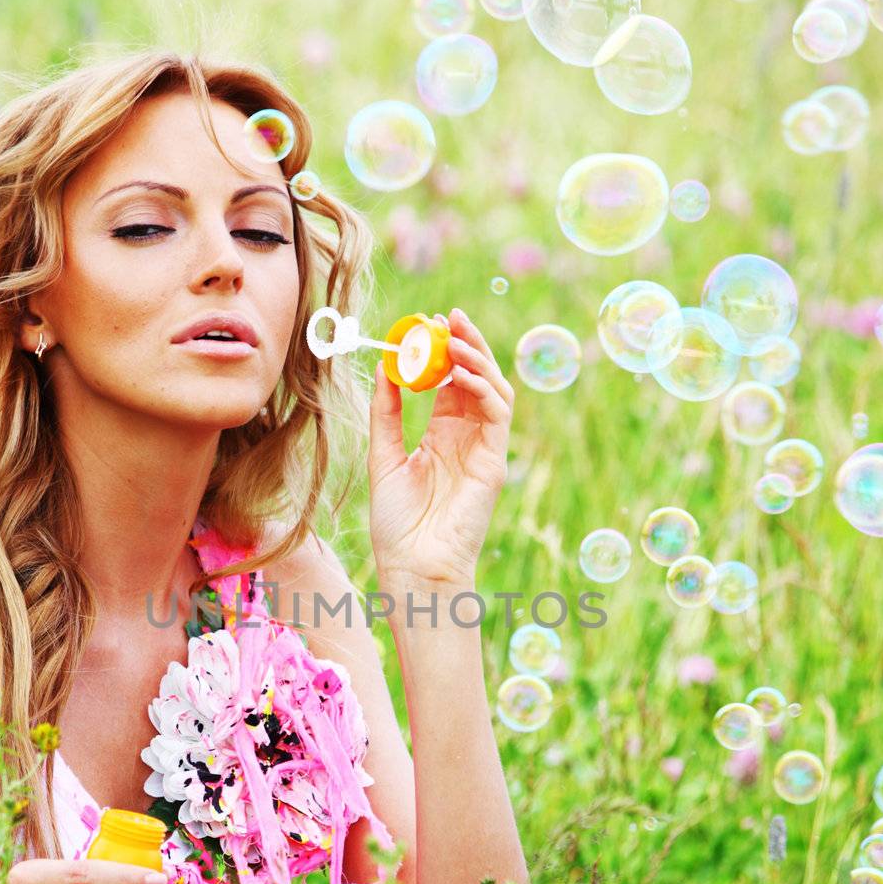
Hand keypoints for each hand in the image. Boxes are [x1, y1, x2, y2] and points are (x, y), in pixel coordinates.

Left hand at [368, 307, 512, 589]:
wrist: (412, 567)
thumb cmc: (397, 524)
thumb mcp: (384, 456)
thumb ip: (386, 413)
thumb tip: (384, 367)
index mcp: (442, 436)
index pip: (450, 382)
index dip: (441, 351)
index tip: (426, 324)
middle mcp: (467, 439)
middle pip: (476, 379)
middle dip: (465, 344)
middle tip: (447, 317)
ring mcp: (484, 450)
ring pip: (494, 391)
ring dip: (478, 359)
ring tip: (455, 336)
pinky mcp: (493, 464)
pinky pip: (498, 416)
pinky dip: (484, 388)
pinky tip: (462, 372)